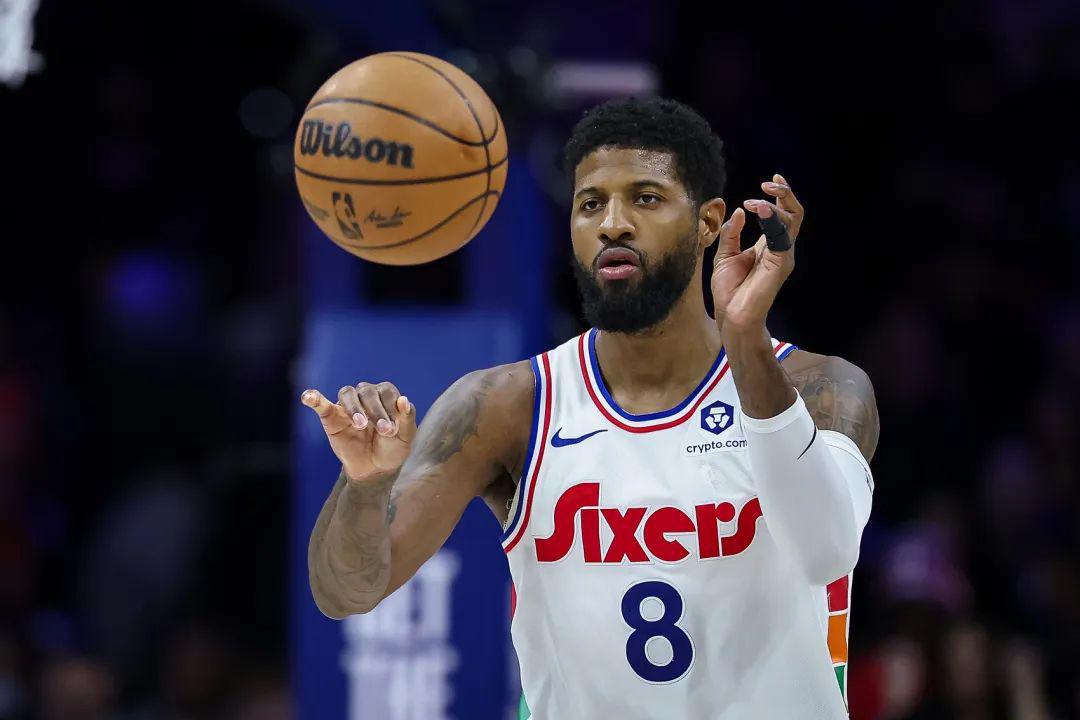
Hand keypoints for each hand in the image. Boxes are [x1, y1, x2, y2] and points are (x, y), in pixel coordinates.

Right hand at [301, 381, 417, 484]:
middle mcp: (366, 395)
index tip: (392, 430)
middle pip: (367, 392)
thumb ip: (407, 419)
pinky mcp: (331, 417)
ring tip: (360, 425)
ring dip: (354, 407)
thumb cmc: (392, 449)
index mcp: (386, 396)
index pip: (387, 392)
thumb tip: (404, 400)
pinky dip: (314, 398)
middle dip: (376, 411)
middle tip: (383, 430)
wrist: (374, 470)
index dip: (391, 408)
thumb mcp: (405, 438)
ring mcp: (347, 405)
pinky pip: (320, 404)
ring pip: (347, 394)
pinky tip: (308, 397)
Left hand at [710, 174, 803, 333]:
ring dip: (775, 205)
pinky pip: (782, 236)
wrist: (732, 316)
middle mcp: (780, 248)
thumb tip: (741, 211)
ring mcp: (783, 256)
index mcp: (768, 246)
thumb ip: (732, 233)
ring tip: (756, 202)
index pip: (782, 215)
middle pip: (794, 213)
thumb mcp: (724, 255)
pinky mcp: (781, 264)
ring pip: (792, 220)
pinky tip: (760, 210)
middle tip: (769, 183)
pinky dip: (773, 219)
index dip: (779, 196)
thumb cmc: (729, 291)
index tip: (767, 183)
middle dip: (785, 193)